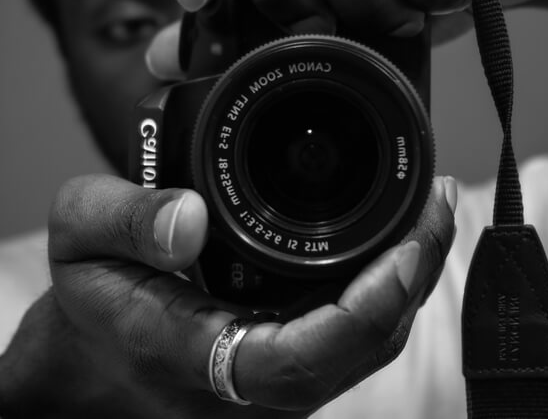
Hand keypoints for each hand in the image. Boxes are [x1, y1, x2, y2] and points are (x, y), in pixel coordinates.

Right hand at [0, 173, 454, 416]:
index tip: (408, 244)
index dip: (366, 310)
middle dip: (412, 277)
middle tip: (436, 200)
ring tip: (428, 209)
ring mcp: (274, 373)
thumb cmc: (90, 299)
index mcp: (197, 353)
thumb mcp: (79, 237)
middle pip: (358, 349)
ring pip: (363, 343)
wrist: (92, 352)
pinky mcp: (285, 354)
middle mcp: (249, 378)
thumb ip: (123, 220)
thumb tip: (187, 218)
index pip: (299, 359)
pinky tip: (395, 238)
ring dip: (407, 279)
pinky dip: (384, 285)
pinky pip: (350, 331)